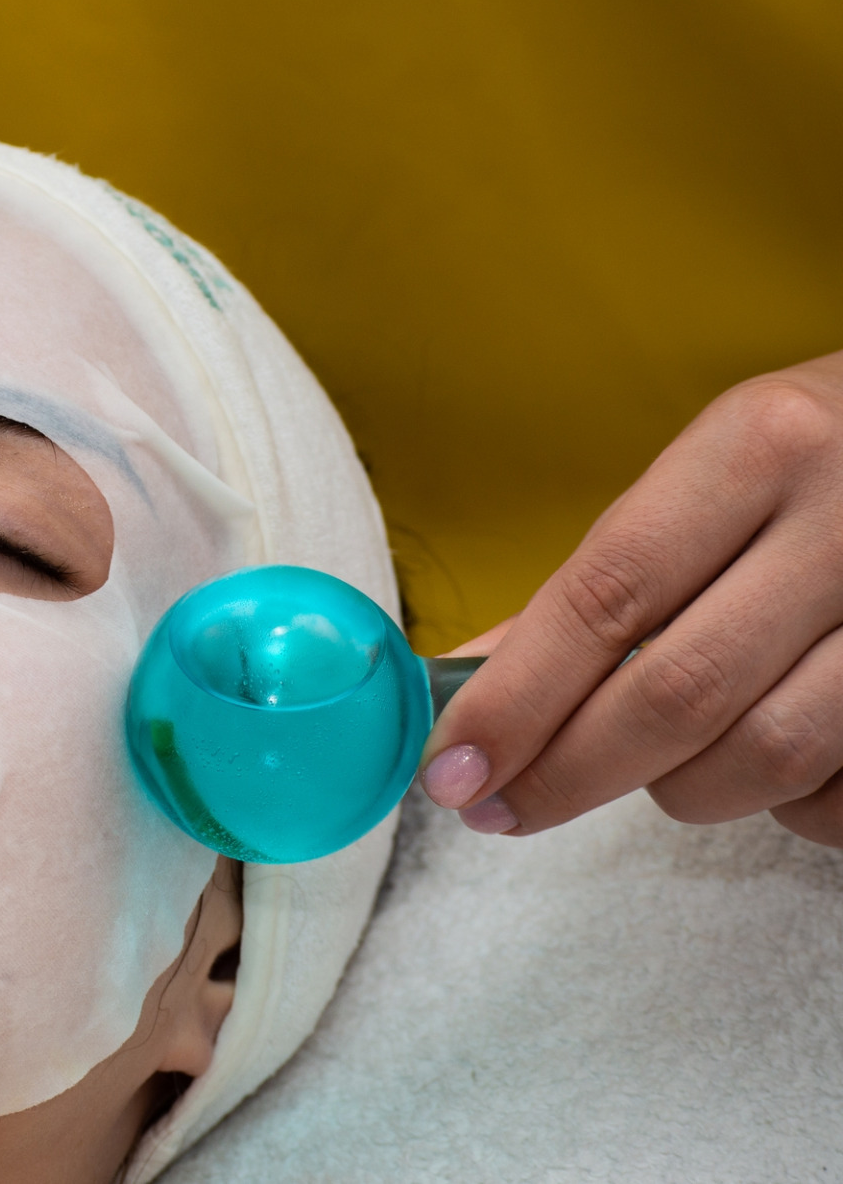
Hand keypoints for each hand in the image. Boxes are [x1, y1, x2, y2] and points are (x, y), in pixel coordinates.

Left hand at [419, 351, 842, 848]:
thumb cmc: (817, 469)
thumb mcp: (712, 479)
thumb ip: (600, 586)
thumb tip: (467, 690)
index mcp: (757, 447)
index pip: (604, 598)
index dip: (514, 701)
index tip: (451, 769)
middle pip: (675, 692)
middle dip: (567, 772)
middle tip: (501, 808)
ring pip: (763, 757)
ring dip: (682, 788)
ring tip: (656, 765)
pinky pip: (838, 796)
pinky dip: (785, 805)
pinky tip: (765, 759)